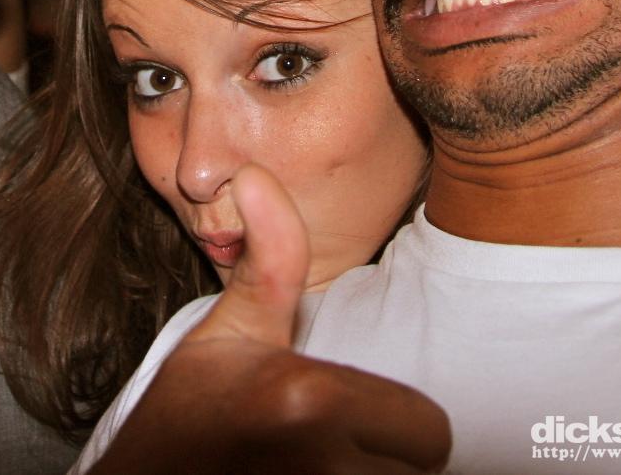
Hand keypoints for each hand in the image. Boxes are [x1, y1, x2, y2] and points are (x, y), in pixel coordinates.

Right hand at [90, 165, 450, 473]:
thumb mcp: (234, 326)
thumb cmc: (191, 407)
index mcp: (309, 400)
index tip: (355, 418)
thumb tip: (255, 174)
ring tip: (312, 462)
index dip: (399, 426)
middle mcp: (314, 463)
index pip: (428, 433)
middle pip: (411, 468)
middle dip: (379, 457)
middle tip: (328, 442)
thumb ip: (269, 255)